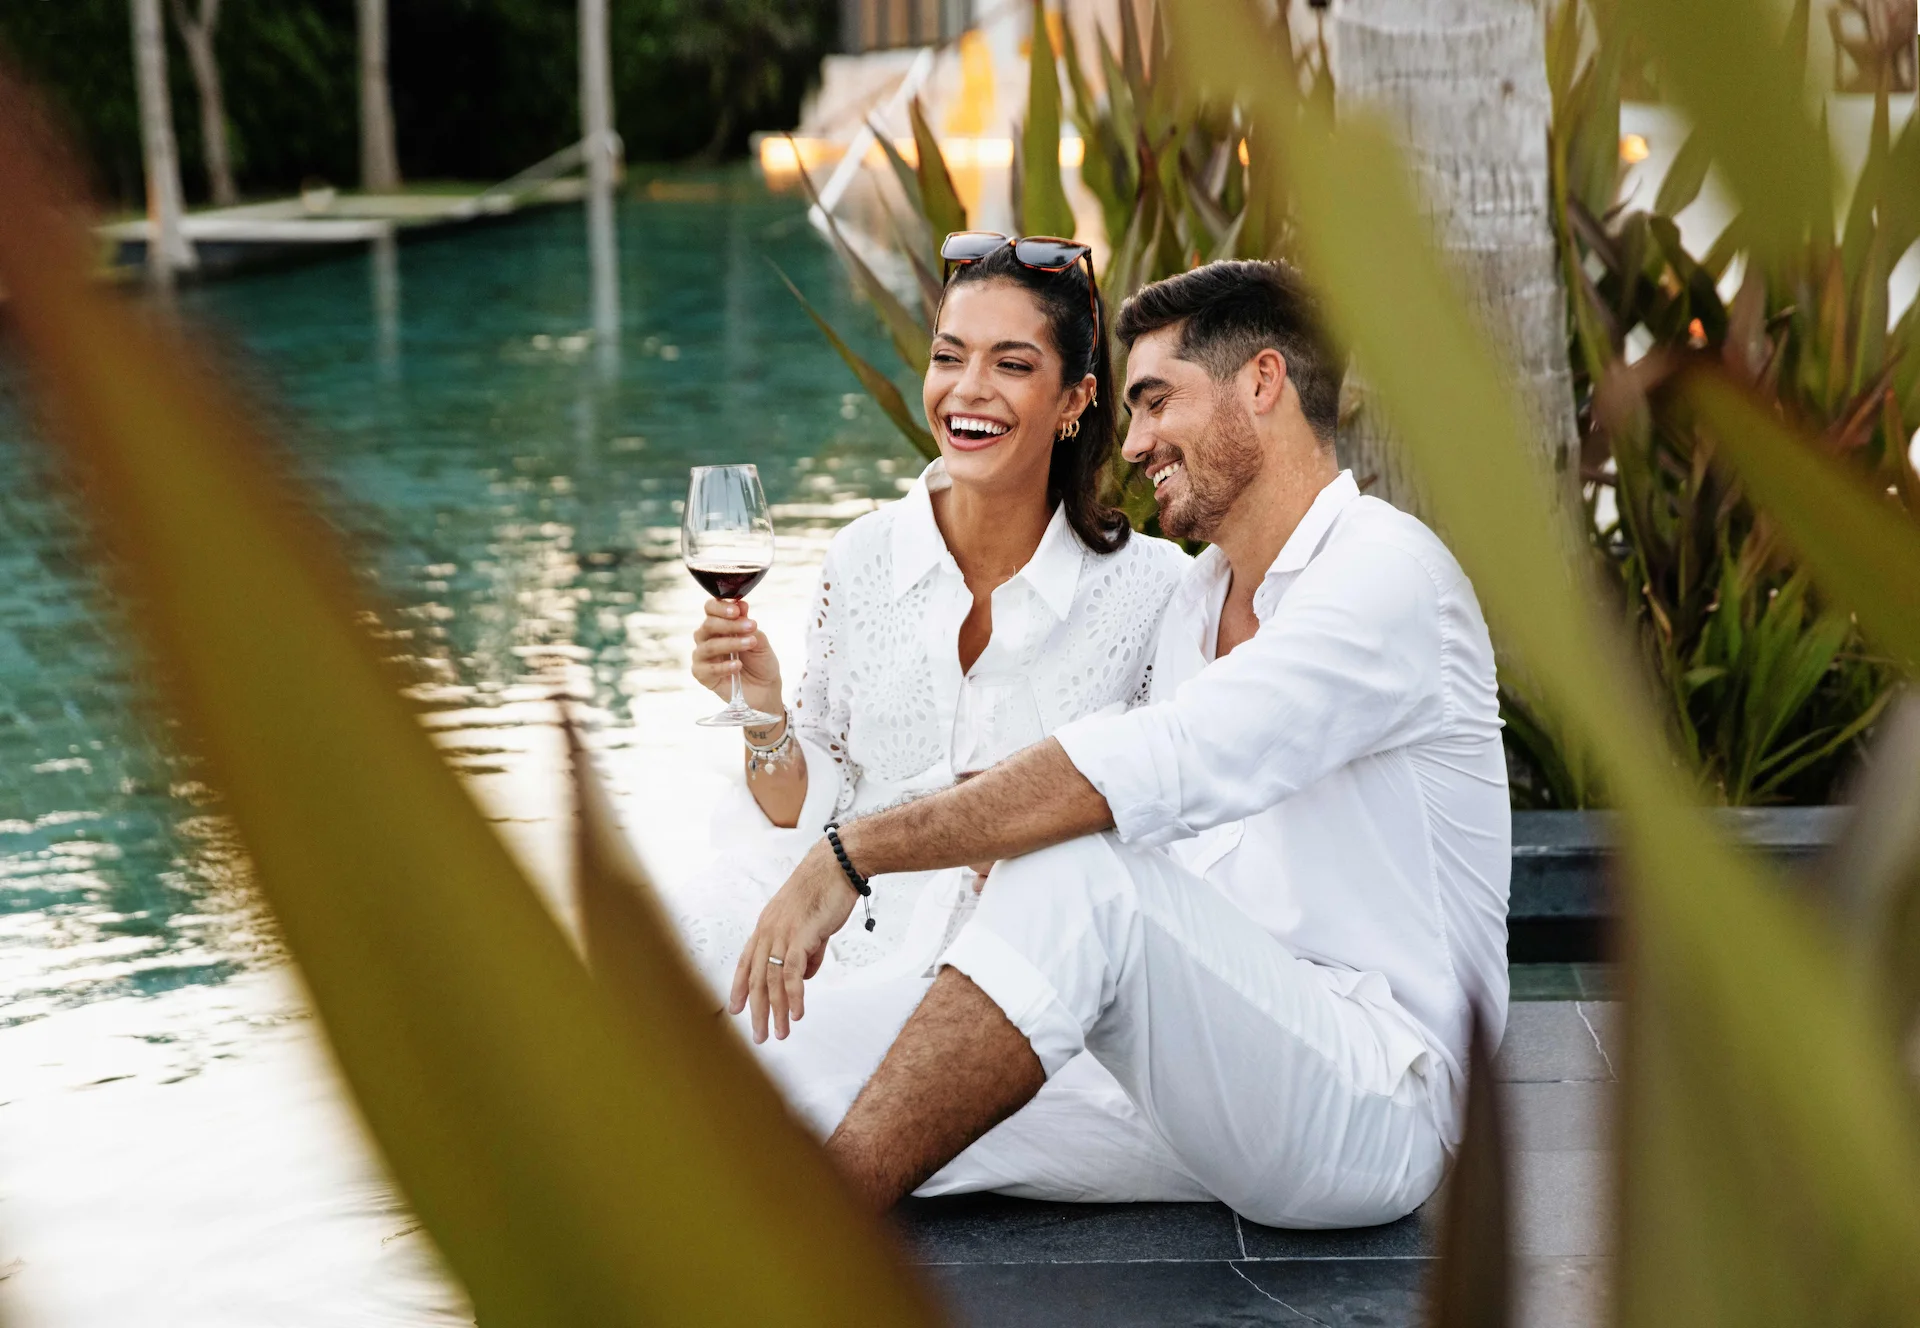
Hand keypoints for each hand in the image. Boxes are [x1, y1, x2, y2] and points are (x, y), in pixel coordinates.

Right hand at [691, 598, 781, 714]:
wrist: (766, 689)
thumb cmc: (760, 662)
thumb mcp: (760, 641)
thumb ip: (748, 625)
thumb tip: (741, 605)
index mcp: (719, 625)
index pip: (711, 609)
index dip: (721, 607)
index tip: (738, 611)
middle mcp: (707, 638)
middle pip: (708, 625)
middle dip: (730, 625)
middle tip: (751, 626)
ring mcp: (703, 657)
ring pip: (708, 646)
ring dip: (731, 643)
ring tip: (750, 644)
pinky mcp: (702, 675)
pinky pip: (707, 669)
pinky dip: (723, 666)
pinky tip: (738, 665)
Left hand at [729, 838, 859, 1041]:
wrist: (835, 866)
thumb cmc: (825, 891)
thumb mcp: (811, 925)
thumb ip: (807, 951)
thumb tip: (806, 976)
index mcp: (767, 926)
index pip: (747, 962)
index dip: (740, 987)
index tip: (736, 1009)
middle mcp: (768, 931)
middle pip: (757, 979)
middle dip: (756, 1011)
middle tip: (759, 1036)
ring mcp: (782, 934)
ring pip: (773, 981)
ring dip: (775, 1011)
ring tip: (780, 1033)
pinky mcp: (800, 936)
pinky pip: (792, 973)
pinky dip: (794, 996)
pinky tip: (796, 1013)